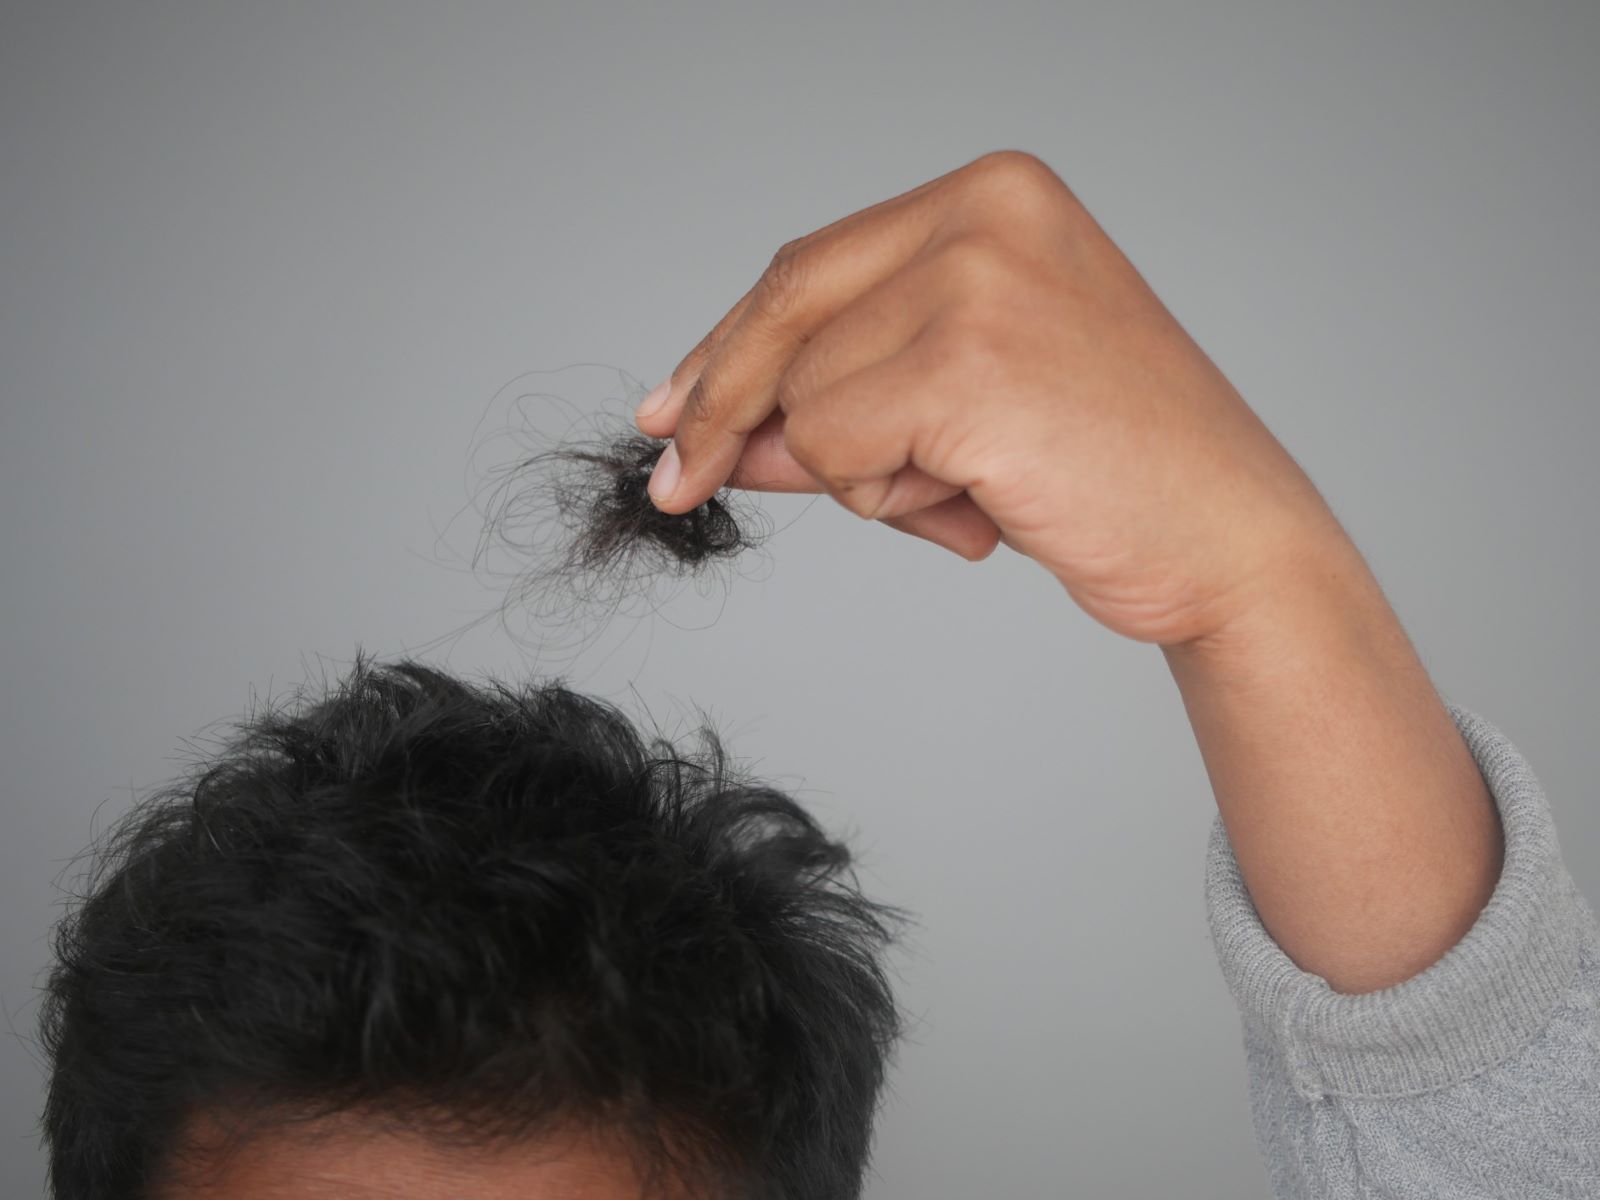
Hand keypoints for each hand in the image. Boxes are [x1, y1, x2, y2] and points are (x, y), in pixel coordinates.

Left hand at [637, 150, 1345, 647]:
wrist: (1229, 542)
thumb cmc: (1108, 471)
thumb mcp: (956, 409)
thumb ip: (841, 398)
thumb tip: (716, 433)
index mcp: (993, 196)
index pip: (812, 268)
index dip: (731, 347)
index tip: (675, 408)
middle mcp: (984, 212)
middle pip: (786, 309)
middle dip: (721, 408)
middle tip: (678, 484)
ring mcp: (977, 281)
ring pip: (804, 397)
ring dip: (862, 477)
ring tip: (976, 491)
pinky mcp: (967, 366)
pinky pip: (832, 448)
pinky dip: (887, 502)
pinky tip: (983, 510)